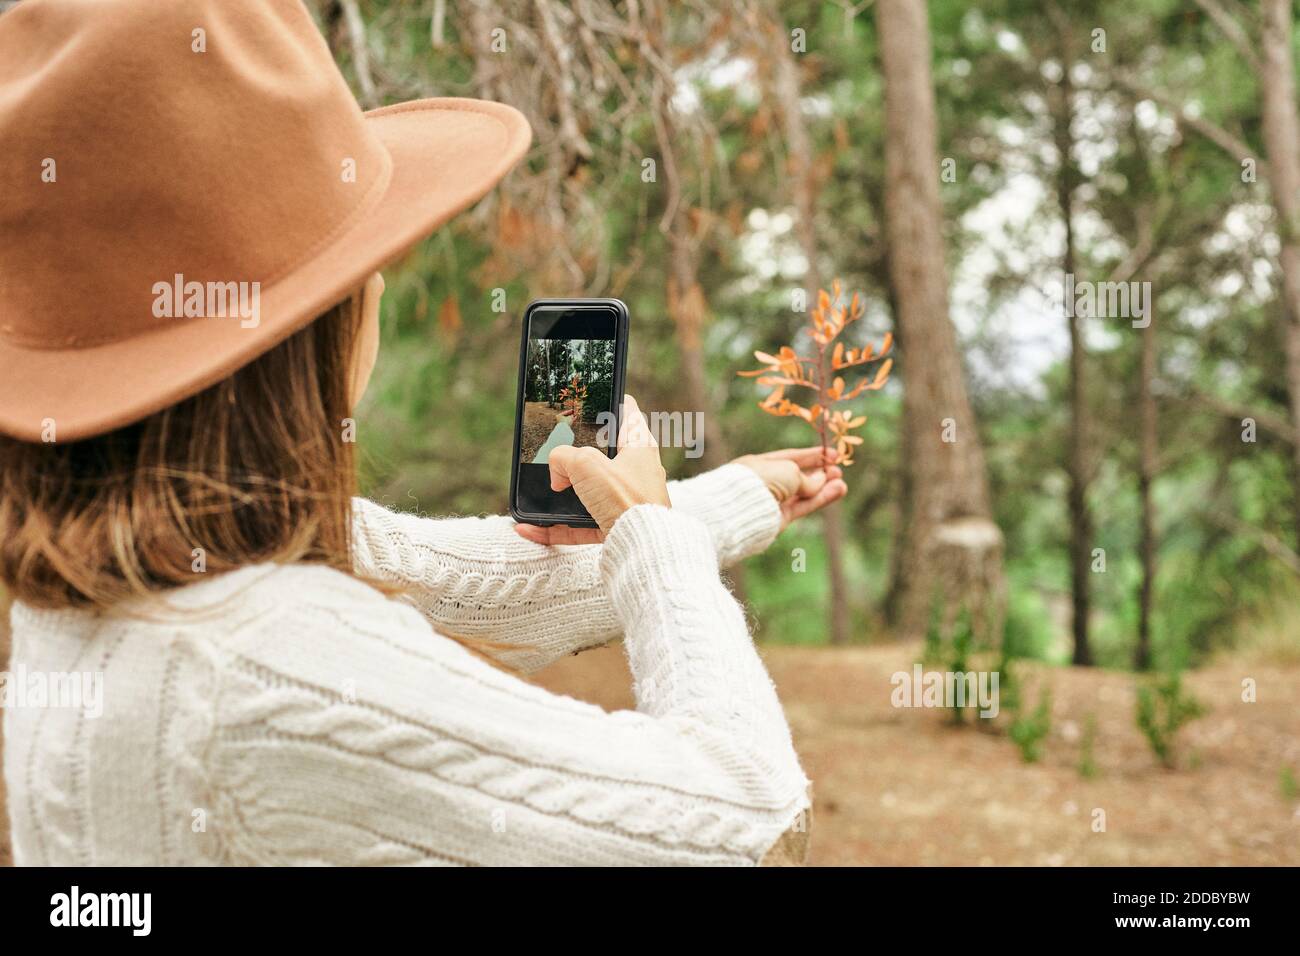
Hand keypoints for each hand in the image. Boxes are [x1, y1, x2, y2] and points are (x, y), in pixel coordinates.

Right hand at [514, 395, 668, 545]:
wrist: (641, 547)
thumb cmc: (626, 500)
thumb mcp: (586, 464)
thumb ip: (563, 456)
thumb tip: (557, 473)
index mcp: (639, 446)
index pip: (626, 412)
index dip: (608, 401)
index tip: (591, 398)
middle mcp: (636, 471)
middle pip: (602, 454)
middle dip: (576, 456)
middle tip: (553, 453)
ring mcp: (627, 499)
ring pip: (588, 492)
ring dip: (561, 496)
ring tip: (538, 494)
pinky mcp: (616, 525)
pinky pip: (581, 524)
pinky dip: (557, 527)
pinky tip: (530, 529)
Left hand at [732, 446, 846, 531]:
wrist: (743, 508)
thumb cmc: (763, 479)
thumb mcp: (788, 470)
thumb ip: (806, 477)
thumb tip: (819, 483)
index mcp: (760, 464)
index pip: (790, 457)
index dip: (811, 456)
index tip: (831, 454)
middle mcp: (767, 482)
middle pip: (798, 477)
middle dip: (819, 473)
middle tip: (838, 469)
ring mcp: (773, 501)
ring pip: (804, 494)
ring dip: (824, 488)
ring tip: (841, 482)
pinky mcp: (781, 519)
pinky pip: (805, 506)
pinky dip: (821, 499)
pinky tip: (838, 490)